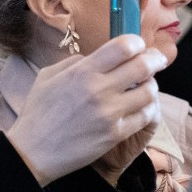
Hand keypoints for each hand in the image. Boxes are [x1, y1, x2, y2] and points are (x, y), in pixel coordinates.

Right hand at [4, 35, 165, 186]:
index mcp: (81, 72)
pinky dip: (147, 107)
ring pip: (149, 92)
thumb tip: (96, 56)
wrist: (34, 150)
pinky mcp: (116, 133)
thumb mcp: (47, 76)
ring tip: (146, 85)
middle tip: (156, 59)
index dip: (135, 42)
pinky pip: (145, 116)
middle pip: (142, 66)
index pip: (122, 47)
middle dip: (155, 59)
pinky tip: (140, 106)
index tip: (137, 44)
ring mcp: (110, 113)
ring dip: (151, 85)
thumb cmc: (39, 111)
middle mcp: (99, 90)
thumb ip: (74, 62)